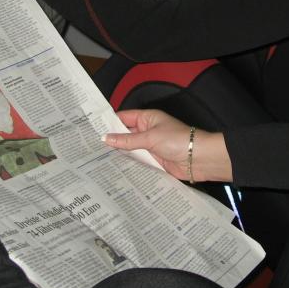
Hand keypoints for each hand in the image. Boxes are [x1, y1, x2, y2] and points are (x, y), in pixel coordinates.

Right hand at [103, 109, 232, 182]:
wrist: (198, 158)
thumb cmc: (177, 140)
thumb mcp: (150, 137)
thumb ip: (127, 139)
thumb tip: (106, 138)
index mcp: (147, 118)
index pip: (124, 117)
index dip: (109, 122)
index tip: (92, 128)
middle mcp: (147, 131)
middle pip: (125, 135)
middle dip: (111, 140)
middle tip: (89, 147)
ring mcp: (150, 147)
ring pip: (130, 149)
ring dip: (118, 154)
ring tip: (96, 160)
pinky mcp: (154, 161)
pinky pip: (137, 162)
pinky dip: (128, 165)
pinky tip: (113, 170)